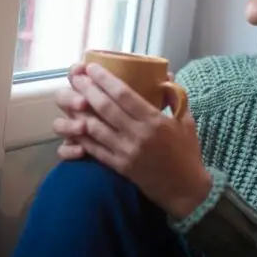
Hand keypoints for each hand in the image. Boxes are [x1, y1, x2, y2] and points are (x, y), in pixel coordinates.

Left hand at [52, 62, 211, 217]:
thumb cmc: (187, 152)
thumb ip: (175, 97)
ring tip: (70, 97)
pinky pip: (95, 150)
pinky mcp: (120, 167)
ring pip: (96, 128)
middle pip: (105, 108)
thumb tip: (165, 74)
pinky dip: (82, 137)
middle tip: (75, 77)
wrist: (186, 189)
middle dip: (87, 90)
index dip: (105, 80)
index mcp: (154, 121)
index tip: (92, 67)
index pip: (124, 95)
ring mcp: (126, 152)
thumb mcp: (187, 121)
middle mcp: (138, 135)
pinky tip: (73, 125)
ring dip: (80, 112)